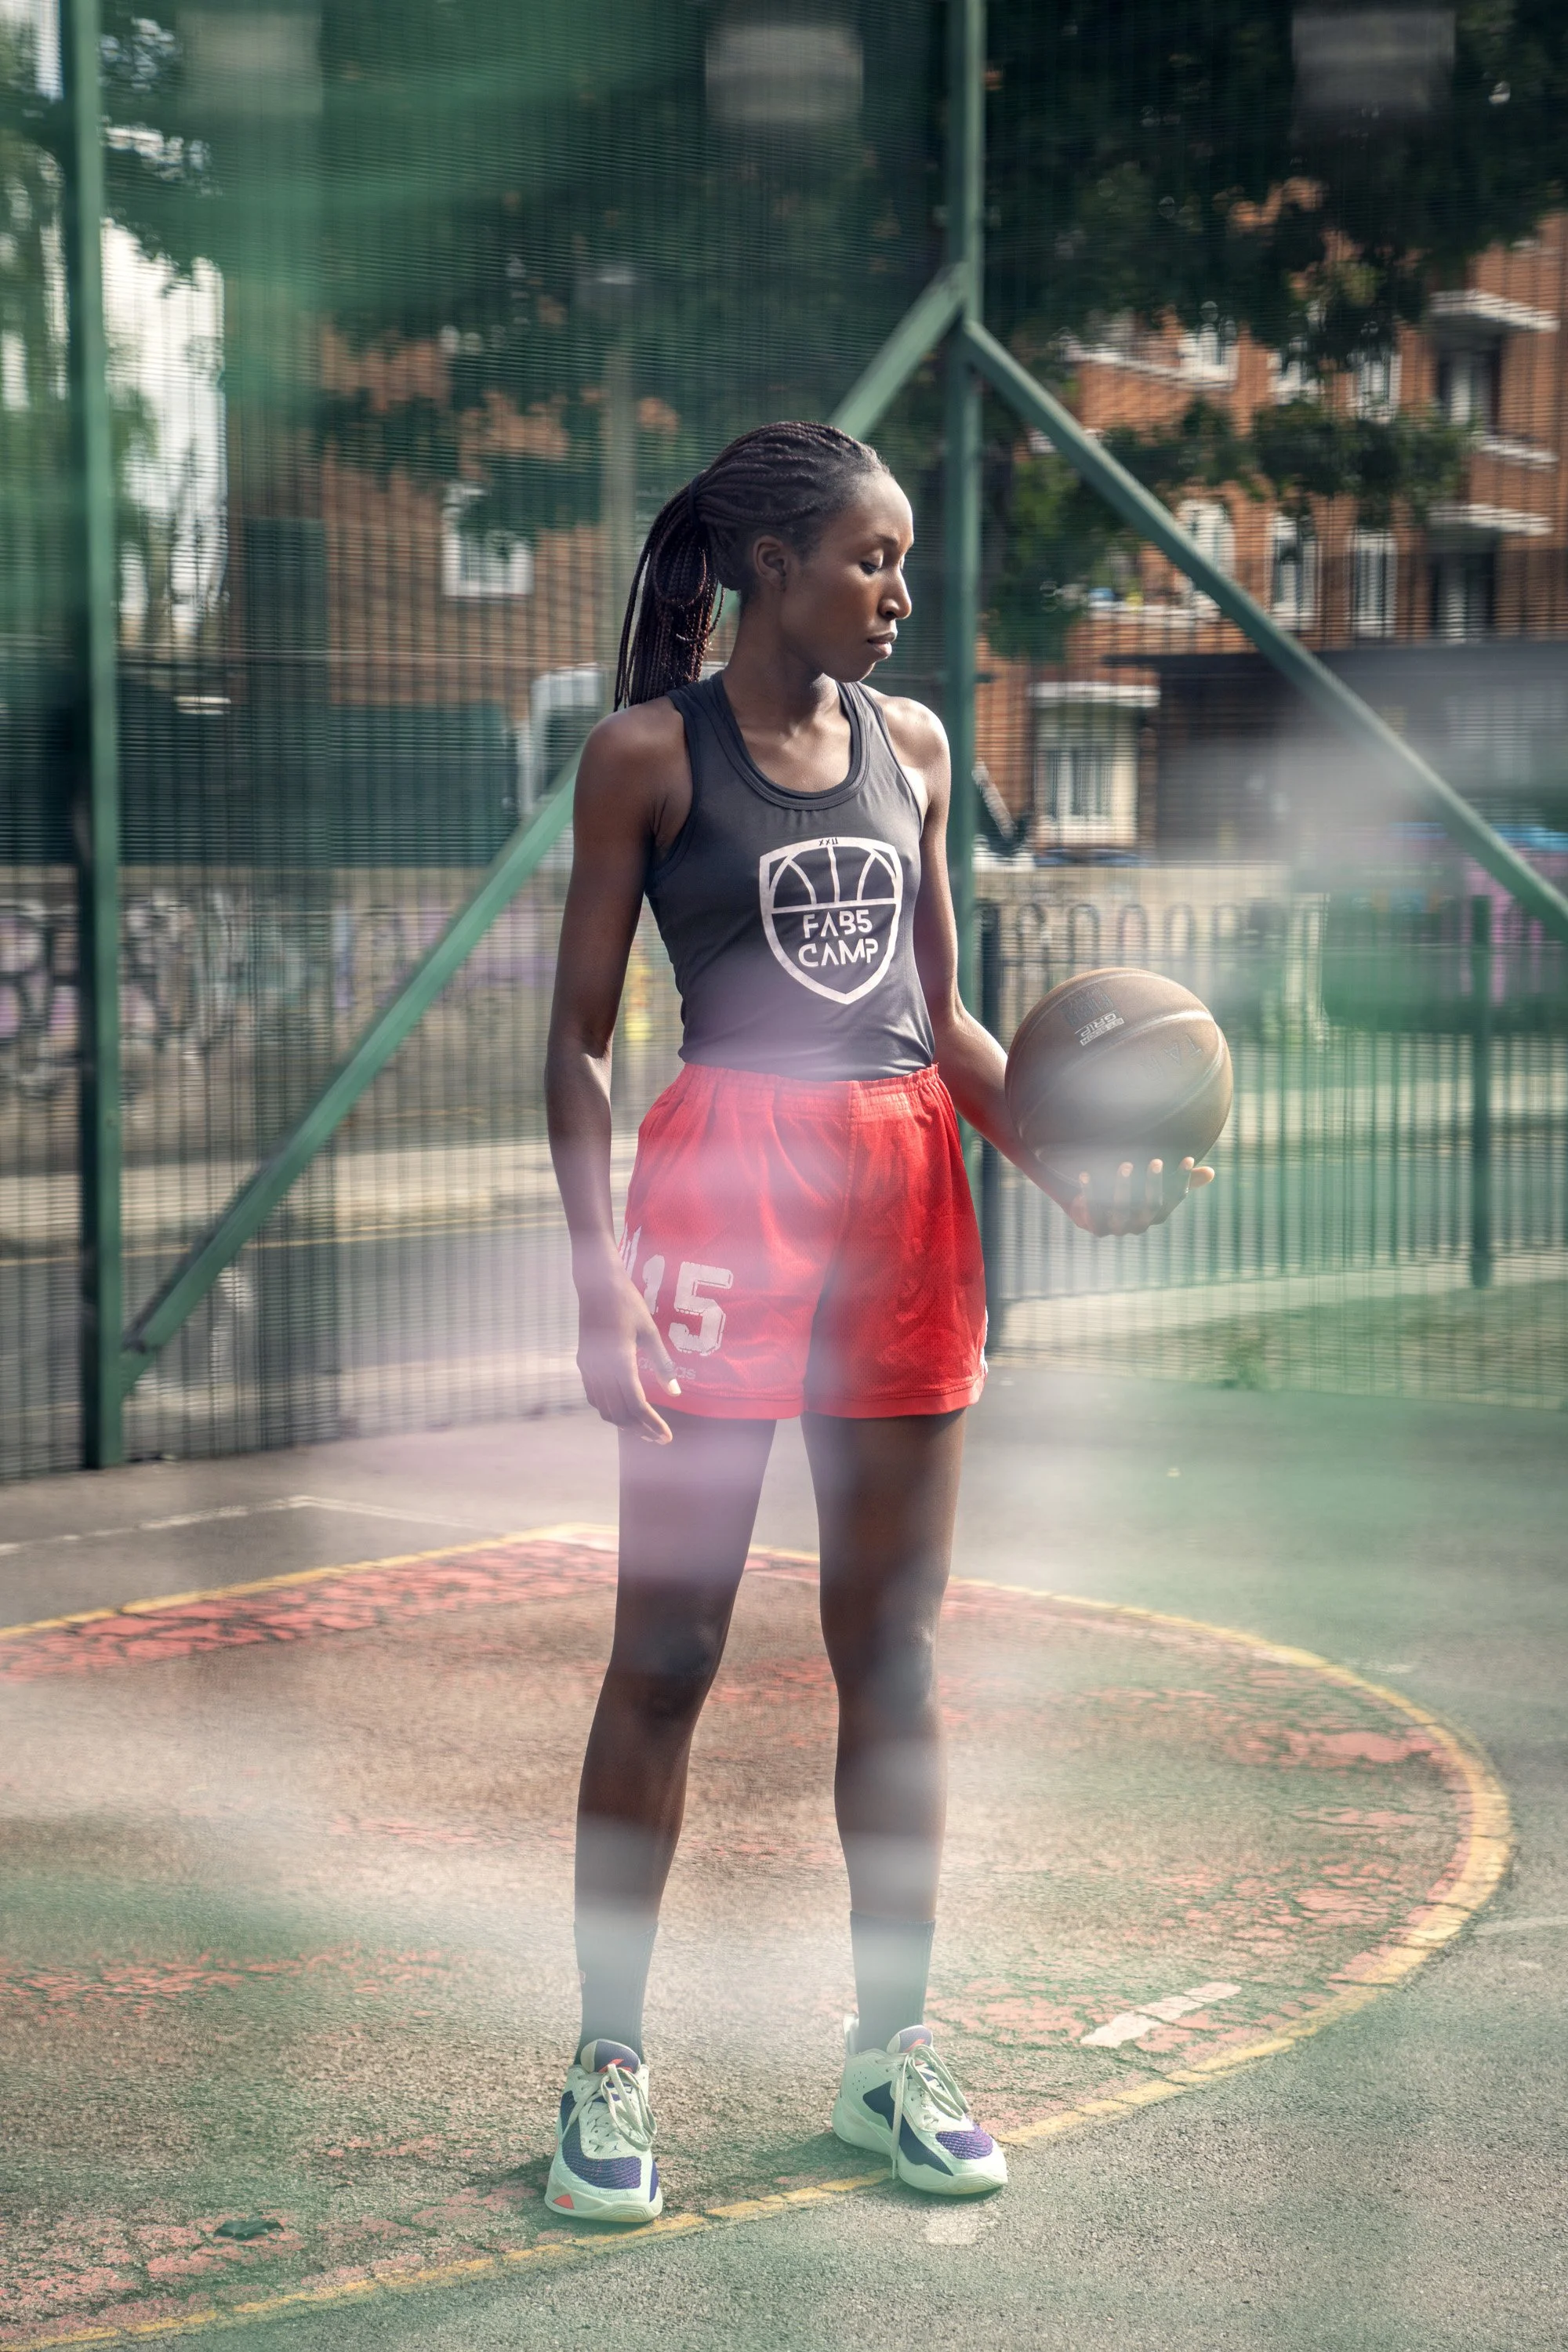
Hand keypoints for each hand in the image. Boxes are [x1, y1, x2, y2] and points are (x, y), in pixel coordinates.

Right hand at [574, 1265, 682, 1442]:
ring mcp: (589, 1367)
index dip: (652, 1425)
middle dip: (641, 1430)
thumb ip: (662, 1365)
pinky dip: (610, 1409)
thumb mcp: (651, 1333)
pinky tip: (624, 1410)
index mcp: (620, 1361)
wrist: (596, 1285)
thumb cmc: (629, 1304)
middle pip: (620, 1414)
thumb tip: (676, 1393)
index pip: (637, 1405)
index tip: (666, 1437)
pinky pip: (594, 1397)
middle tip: (659, 1438)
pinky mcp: (584, 1363)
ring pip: (604, 1409)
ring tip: (644, 1429)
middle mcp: (601, 1369)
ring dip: (624, 1424)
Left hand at [1053, 1155, 1215, 1236]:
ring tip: (1126, 1165)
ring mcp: (1118, 1228)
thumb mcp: (1155, 1188)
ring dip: (1124, 1187)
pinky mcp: (1096, 1227)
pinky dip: (1090, 1191)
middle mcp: (1140, 1224)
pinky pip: (1093, 1210)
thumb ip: (1180, 1181)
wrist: (1092, 1214)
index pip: (1175, 1199)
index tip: (1187, 1158)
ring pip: (1122, 1209)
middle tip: (1157, 1161)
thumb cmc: (1131, 1196)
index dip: (1182, 1181)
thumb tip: (1212, 1173)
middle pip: (1152, 1206)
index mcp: (1157, 1215)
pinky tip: (1086, 1173)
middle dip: (1154, 1184)